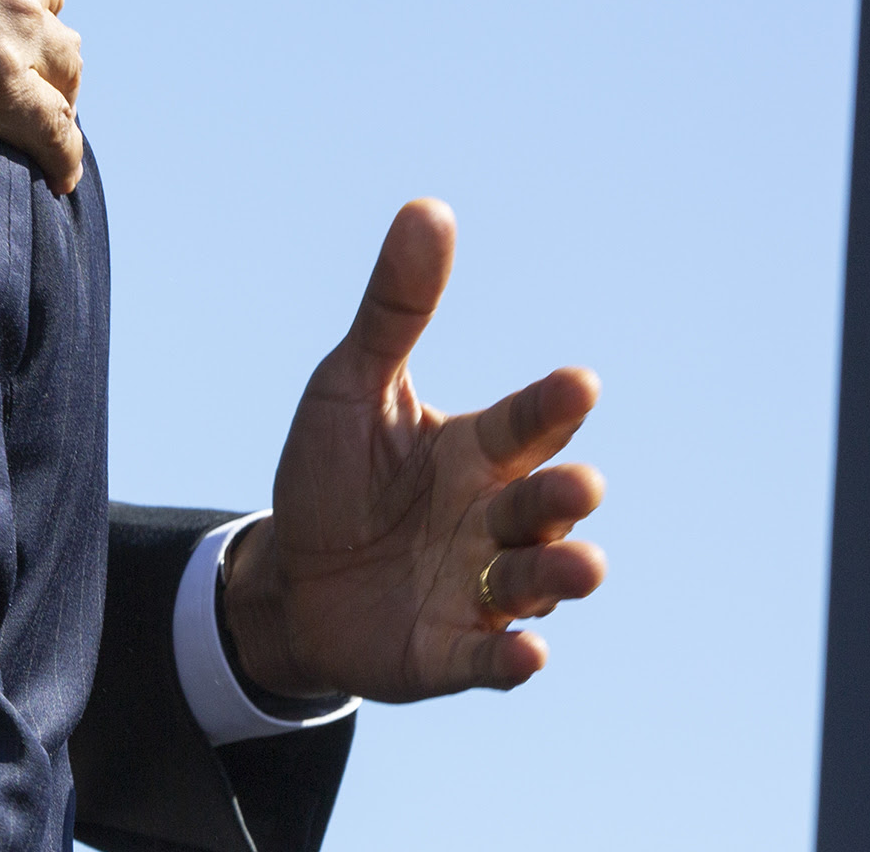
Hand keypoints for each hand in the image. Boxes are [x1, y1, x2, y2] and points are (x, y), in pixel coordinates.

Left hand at [220, 199, 605, 700]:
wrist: (291, 577)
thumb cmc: (333, 473)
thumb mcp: (351, 387)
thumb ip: (394, 311)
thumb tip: (428, 208)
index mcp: (477, 451)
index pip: (526, 423)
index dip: (550, 406)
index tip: (577, 383)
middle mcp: (493, 519)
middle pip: (543, 507)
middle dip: (563, 499)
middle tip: (578, 486)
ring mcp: (478, 589)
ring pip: (535, 583)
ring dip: (559, 577)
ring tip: (579, 565)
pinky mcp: (450, 653)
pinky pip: (489, 663)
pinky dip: (510, 662)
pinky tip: (526, 656)